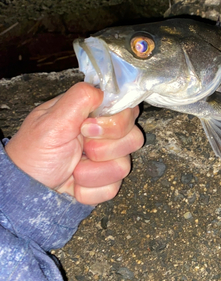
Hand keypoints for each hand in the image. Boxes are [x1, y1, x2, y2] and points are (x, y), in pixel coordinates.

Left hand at [5, 83, 143, 204]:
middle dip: (102, 150)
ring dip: (93, 173)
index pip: (128, 110)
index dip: (115, 123)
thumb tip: (104, 91)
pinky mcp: (106, 182)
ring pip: (124, 167)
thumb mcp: (51, 120)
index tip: (88, 129)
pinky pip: (113, 188)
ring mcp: (107, 160)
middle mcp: (105, 134)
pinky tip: (75, 184)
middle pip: (133, 138)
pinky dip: (90, 190)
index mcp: (94, 113)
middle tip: (80, 150)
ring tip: (72, 170)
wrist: (26, 189)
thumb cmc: (33, 152)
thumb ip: (79, 98)